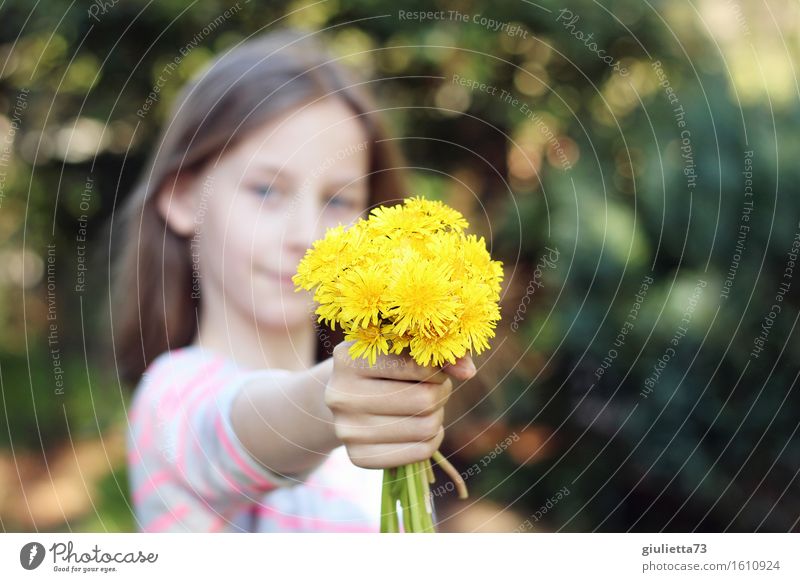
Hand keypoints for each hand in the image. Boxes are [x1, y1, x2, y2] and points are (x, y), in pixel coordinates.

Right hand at [325, 341, 476, 468]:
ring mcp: (347, 430)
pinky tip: (421, 427)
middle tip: (434, 388)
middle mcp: (340, 395)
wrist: (349, 396)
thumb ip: (440, 351)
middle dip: (440, 393)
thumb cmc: (386, 363)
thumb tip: (467, 371)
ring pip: (425, 428)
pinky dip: (432, 439)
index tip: (434, 368)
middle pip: (424, 400)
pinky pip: (420, 452)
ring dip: (437, 415)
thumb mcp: (406, 347)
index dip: (437, 370)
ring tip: (426, 406)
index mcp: (349, 359)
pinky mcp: (358, 457)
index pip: (416, 366)